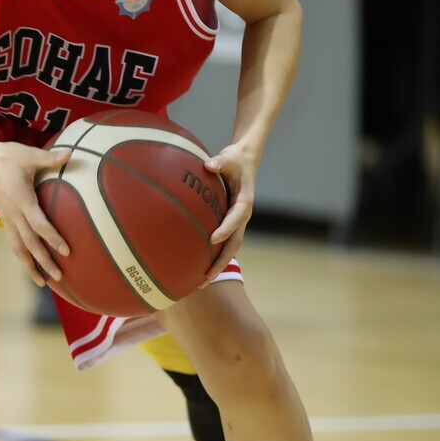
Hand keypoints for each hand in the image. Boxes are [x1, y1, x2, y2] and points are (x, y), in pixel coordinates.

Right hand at [0, 141, 70, 285]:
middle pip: (30, 244)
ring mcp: (7, 218)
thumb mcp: (28, 154)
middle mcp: (14, 214)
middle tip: (59, 277)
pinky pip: (14, 242)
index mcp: (22, 200)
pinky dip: (23, 257)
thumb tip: (71, 153)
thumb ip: (50, 158)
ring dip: (31, 266)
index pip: (39, 225)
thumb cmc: (6, 157)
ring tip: (44, 282)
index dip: (53, 238)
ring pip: (19, 248)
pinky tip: (31, 266)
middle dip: (44, 261)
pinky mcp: (4, 219)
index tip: (66, 251)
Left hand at [199, 142, 256, 284]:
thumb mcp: (229, 156)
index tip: (212, 239)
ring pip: (229, 248)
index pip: (235, 218)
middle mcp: (242, 216)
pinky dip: (212, 255)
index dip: (225, 229)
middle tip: (206, 278)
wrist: (245, 162)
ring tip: (200, 283)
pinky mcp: (229, 223)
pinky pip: (222, 243)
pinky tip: (195, 266)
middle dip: (221, 262)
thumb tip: (208, 165)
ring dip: (217, 265)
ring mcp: (236, 222)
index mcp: (244, 202)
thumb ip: (219, 161)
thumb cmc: (235, 159)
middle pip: (233, 244)